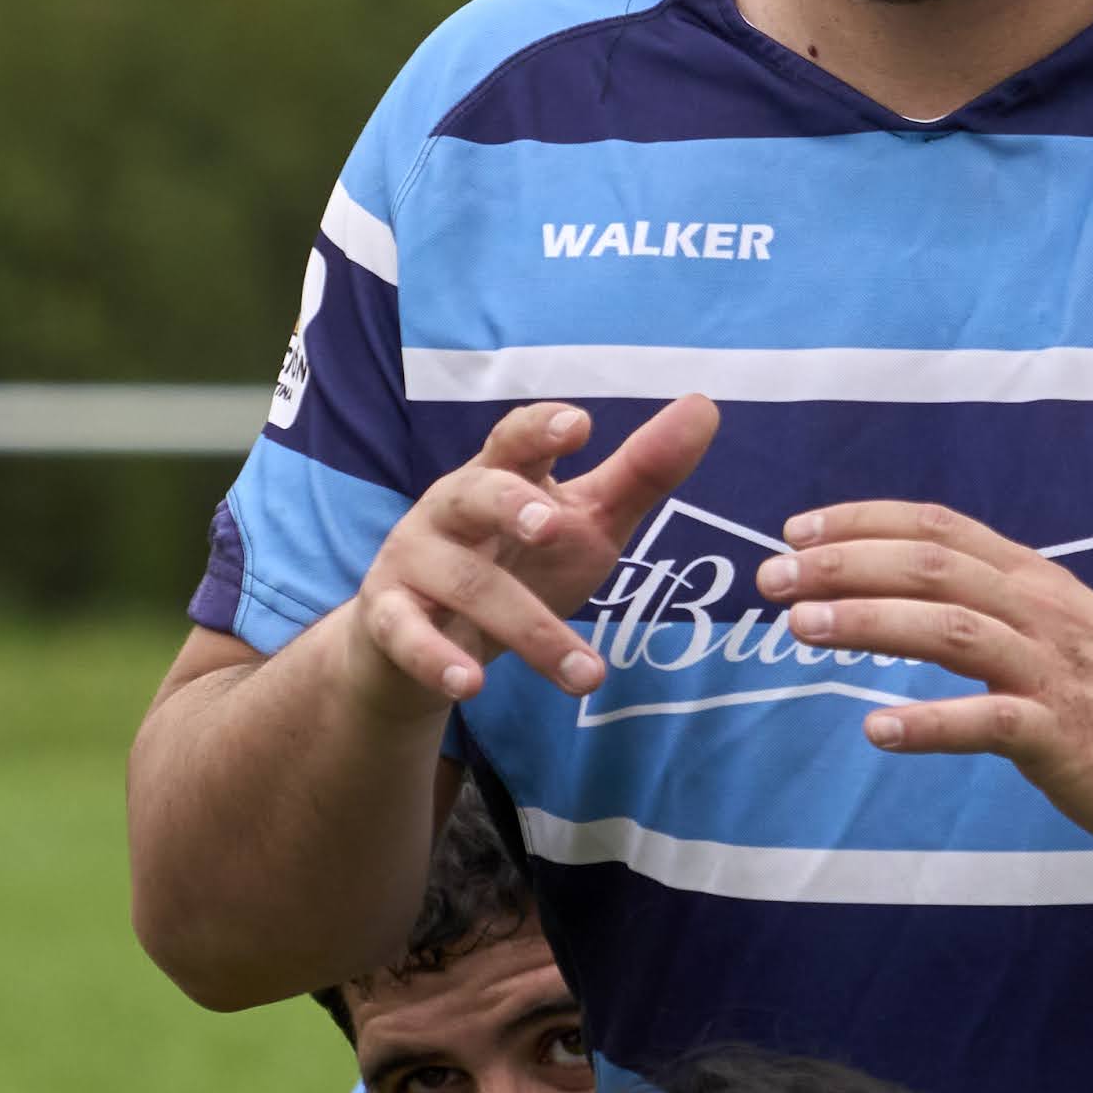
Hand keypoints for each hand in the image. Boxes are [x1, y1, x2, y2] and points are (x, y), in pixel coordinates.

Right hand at [348, 398, 720, 712]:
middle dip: (510, 504)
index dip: (540, 430)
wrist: (421, 643)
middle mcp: (448, 510)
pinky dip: (436, 660)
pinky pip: (407, 635)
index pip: (513, 440)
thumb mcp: (584, 522)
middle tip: (556, 524)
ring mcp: (413, 562)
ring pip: (467, 585)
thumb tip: (704, 406)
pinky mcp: (388, 618)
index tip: (579, 424)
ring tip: (586, 674)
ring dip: (530, 630)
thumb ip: (640, 473)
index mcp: (497, 475)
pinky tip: (469, 686)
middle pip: (472, 493)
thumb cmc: (515, 564)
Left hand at [758, 502, 1092, 854]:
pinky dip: (929, 724)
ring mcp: (1056, 673)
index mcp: (1038, 582)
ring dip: (869, 623)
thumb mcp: (1068, 630)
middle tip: (772, 575)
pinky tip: (877, 730)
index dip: (865, 521)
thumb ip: (1002, 608)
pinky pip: (989, 724)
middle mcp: (1044, 613)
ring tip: (801, 627)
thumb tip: (921, 593)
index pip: (941, 529)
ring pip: (950, 630)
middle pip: (932, 568)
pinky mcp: (1066, 736)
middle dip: (844, 564)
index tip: (798, 528)